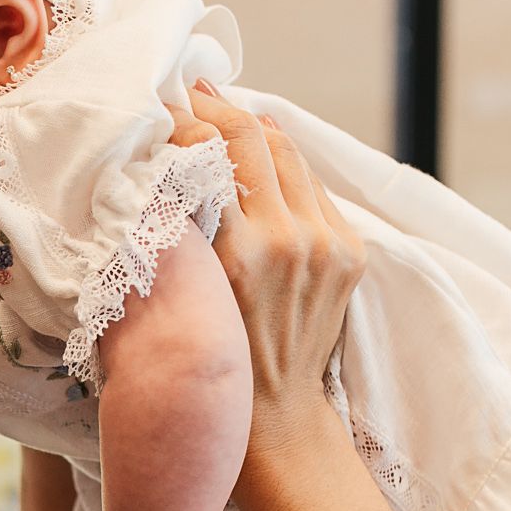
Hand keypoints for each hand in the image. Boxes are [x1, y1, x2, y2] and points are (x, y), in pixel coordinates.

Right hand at [168, 85, 364, 448]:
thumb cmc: (213, 361)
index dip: (183, 118)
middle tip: (187, 93)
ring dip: (251, 128)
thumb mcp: (185, 293)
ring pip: (287, 153)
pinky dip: (280, 166)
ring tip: (219, 113)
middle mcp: (292, 241)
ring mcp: (329, 245)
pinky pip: (311, 186)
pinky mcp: (351, 251)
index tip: (159, 102)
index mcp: (242, 254)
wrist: (275, 417)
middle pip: (254, 138)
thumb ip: (181, 225)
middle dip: (217, 108)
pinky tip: (257, 158)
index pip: (212, 153)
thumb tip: (171, 156)